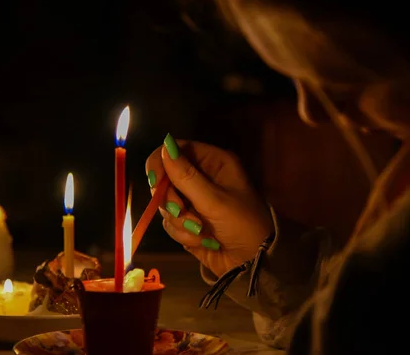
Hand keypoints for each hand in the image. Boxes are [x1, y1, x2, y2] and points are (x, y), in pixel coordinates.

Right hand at [146, 134, 274, 276]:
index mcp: (213, 162)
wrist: (254, 263)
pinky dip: (183, 234)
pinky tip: (203, 241)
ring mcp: (192, 201)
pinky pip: (170, 223)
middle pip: (165, 178)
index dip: (160, 163)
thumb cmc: (243, 224)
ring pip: (165, 203)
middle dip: (171, 199)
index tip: (155, 182)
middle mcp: (201, 177)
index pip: (176, 150)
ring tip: (202, 231)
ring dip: (180, 220)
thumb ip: (186, 176)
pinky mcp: (186, 222)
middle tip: (181, 210)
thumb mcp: (215, 201)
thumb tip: (165, 146)